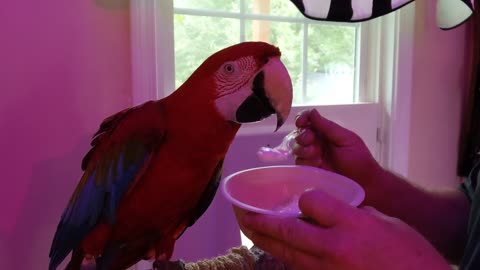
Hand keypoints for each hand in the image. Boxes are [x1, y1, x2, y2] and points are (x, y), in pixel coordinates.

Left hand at [239, 189, 450, 269]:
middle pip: (285, 229)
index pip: (311, 201)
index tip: (305, 197)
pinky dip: (282, 255)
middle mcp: (333, 248)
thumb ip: (349, 213)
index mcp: (351, 225)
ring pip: (284, 252)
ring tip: (246, 226)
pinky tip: (275, 247)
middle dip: (258, 219)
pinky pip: (296, 267)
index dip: (305, 197)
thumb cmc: (409, 254)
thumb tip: (326, 211)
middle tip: (240, 209)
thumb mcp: (383, 222)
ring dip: (261, 238)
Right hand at [293, 109, 382, 199]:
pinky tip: (317, 165)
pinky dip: (305, 162)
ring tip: (318, 157)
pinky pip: (299, 163)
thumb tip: (312, 111)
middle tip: (312, 141)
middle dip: (303, 136)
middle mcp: (317, 142)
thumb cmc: (359, 160)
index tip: (301, 122)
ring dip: (304, 150)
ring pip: (297, 149)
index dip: (302, 119)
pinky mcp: (310, 171)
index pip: (309, 120)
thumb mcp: (346, 140)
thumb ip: (328, 127)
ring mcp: (312, 157)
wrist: (365, 185)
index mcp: (326, 132)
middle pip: (299, 134)